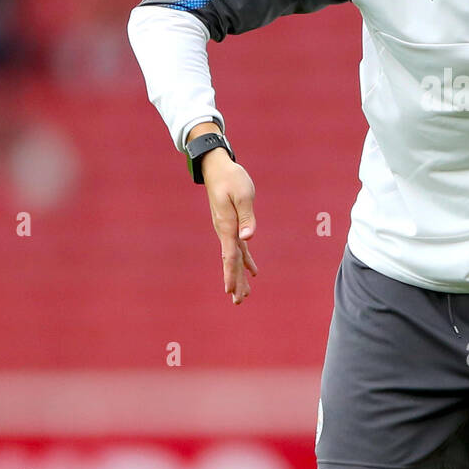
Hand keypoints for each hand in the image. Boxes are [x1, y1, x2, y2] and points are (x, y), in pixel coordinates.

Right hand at [202, 147, 258, 303]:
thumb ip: (247, 217)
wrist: (217, 167)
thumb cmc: (231, 178)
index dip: (231, 274)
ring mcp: (227, 229)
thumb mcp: (243, 195)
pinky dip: (245, 260)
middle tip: (238, 302)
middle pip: (231, 262)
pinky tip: (251, 271)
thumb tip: (249, 238)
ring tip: (244, 294)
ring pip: (234, 257)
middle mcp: (225, 231)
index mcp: (227, 226)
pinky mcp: (231, 224)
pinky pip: (238, 248)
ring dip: (239, 275)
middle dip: (235, 282)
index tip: (230, 291)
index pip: (230, 256)